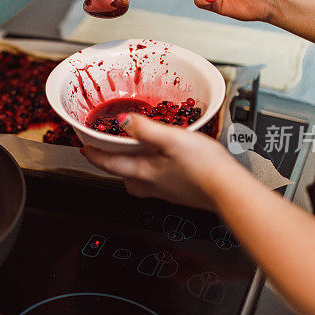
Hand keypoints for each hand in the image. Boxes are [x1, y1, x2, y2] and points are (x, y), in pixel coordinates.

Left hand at [81, 113, 240, 210]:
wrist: (229, 190)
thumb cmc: (204, 167)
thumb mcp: (172, 139)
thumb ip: (146, 129)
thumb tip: (123, 121)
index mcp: (144, 172)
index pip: (109, 165)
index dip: (94, 155)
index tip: (85, 149)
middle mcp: (151, 185)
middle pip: (123, 176)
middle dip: (113, 164)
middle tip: (108, 151)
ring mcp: (166, 192)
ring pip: (140, 181)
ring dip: (133, 168)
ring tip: (136, 154)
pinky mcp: (180, 192)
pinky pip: (158, 182)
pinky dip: (153, 171)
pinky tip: (165, 162)